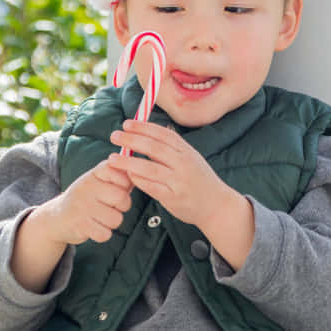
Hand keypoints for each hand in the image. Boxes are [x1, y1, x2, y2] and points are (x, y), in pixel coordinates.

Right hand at [40, 159, 133, 244]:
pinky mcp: (80, 225)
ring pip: (116, 219)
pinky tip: (94, 227)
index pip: (123, 175)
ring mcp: (83, 206)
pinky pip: (105, 234)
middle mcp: (87, 187)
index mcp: (95, 173)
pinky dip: (103, 234)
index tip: (117, 189)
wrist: (56, 217)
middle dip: (122, 207)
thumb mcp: (99, 181)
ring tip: (101, 218)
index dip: (126, 186)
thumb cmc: (87, 197)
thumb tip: (143, 175)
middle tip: (111, 207)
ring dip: (112, 222)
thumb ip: (120, 176)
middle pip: (122, 199)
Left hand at [108, 119, 233, 228]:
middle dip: (132, 140)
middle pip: (154, 148)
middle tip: (114, 136)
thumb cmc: (201, 181)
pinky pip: (150, 187)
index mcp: (187, 151)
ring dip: (128, 162)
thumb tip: (157, 129)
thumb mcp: (192, 159)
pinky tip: (127, 175)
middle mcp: (184, 164)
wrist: (218, 206)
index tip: (127, 123)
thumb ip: (174, 147)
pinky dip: (137, 180)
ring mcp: (179, 181)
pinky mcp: (173, 197)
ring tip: (112, 158)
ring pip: (149, 168)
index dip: (144, 127)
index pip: (163, 134)